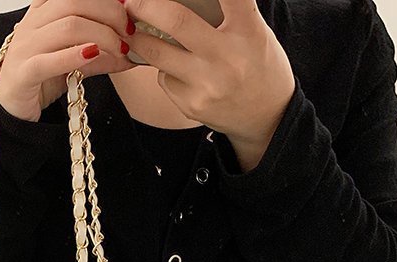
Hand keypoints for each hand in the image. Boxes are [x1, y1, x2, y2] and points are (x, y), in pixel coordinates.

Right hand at [0, 0, 138, 122]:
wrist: (12, 107)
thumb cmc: (41, 79)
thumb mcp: (75, 63)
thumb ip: (99, 55)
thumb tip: (130, 54)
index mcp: (43, 13)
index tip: (127, 12)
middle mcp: (33, 24)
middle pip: (75, 2)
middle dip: (110, 14)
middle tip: (128, 33)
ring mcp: (25, 47)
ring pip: (67, 26)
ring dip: (101, 36)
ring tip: (118, 50)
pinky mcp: (23, 73)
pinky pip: (49, 60)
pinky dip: (74, 56)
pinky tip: (93, 55)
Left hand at [124, 0, 295, 170]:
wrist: (266, 116)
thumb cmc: (257, 65)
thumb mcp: (254, 33)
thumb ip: (228, 14)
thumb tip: (184, 1)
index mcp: (248, 31)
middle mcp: (226, 57)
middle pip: (176, 21)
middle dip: (145, 5)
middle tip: (130, 0)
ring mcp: (206, 85)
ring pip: (157, 53)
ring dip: (139, 38)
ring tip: (132, 29)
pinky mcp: (190, 105)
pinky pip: (164, 78)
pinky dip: (165, 68)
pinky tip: (180, 71)